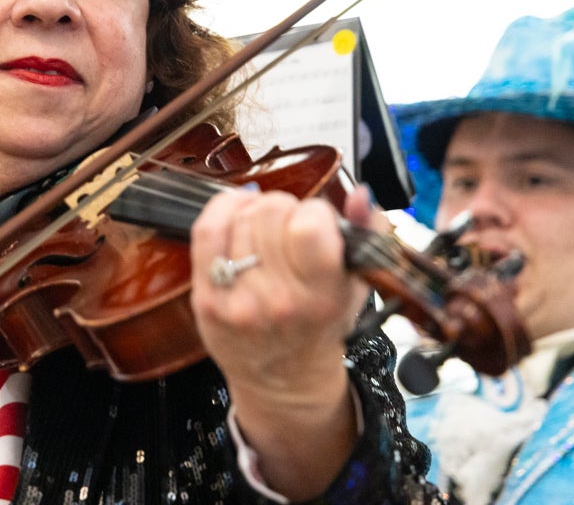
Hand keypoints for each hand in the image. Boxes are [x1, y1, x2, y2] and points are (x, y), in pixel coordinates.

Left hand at [189, 184, 373, 497]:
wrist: (284, 380)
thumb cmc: (322, 328)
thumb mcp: (356, 286)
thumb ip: (368, 235)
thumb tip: (361, 194)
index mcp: (321, 297)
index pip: (310, 225)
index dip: (317, 212)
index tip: (319, 224)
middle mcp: (277, 300)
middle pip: (272, 212)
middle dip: (286, 209)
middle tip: (291, 228)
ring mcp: (236, 299)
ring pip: (241, 216)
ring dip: (257, 211)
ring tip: (268, 230)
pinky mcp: (205, 298)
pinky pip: (206, 230)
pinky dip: (223, 209)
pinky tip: (238, 212)